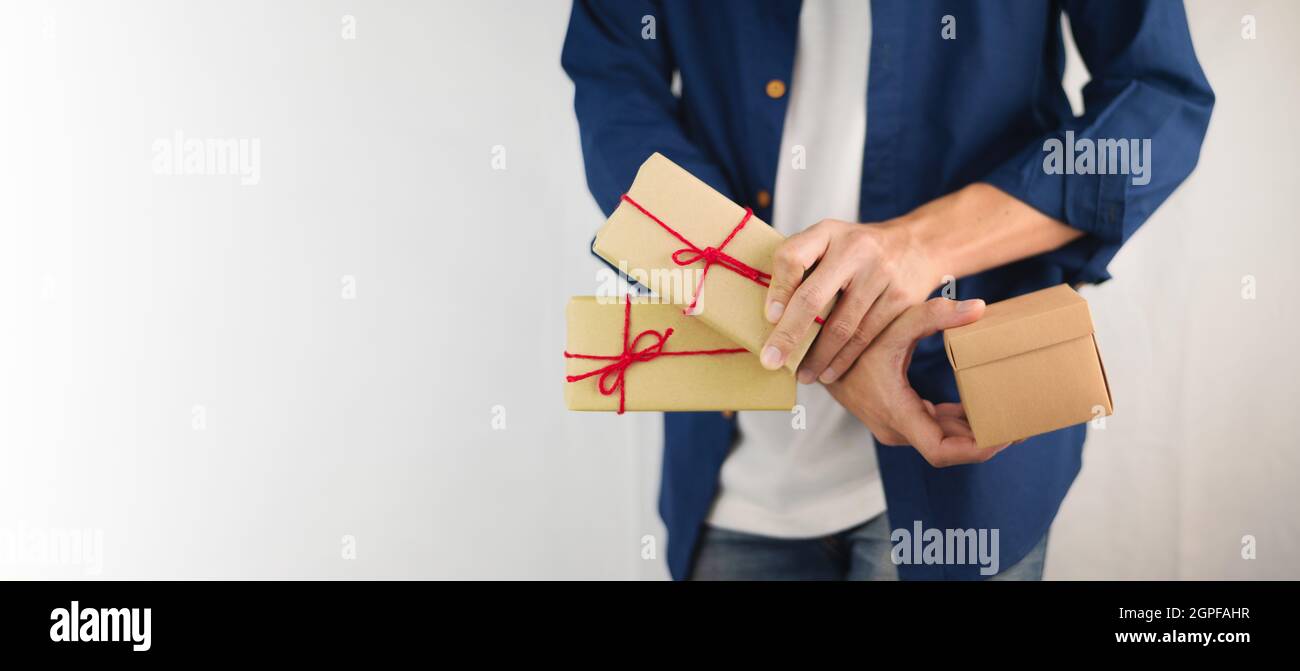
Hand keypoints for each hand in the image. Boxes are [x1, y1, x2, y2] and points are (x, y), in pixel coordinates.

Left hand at [760, 218, 938, 383]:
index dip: (777, 289)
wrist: (918, 245)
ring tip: (802, 375)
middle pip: (813, 297)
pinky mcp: (901, 298)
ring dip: (818, 357)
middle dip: (788, 335)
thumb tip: (769, 314)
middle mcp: (854, 249)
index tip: (768, 318)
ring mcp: (880, 274)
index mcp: (828, 233)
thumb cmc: (858, 250)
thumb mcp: (829, 242)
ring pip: (842, 326)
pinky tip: (829, 372)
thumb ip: (800, 265)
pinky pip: (866, 336)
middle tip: (771, 361)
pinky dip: (844, 359)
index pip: (792, 256)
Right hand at [825, 297, 1011, 466]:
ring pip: (944, 442)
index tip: (1006, 435)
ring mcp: (897, 426)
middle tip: (1023, 421)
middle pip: (949, 450)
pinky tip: (981, 406)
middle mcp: (896, 428)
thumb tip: (979, 308)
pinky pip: (935, 430)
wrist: (819, 353)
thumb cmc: (851, 340)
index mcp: (896, 413)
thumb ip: (933, 315)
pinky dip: (959, 423)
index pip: (941, 452)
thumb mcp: (894, 324)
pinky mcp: (900, 418)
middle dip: (987, 440)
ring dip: (975, 432)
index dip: (977, 450)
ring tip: (1010, 414)